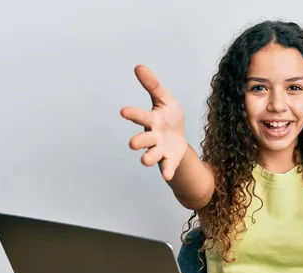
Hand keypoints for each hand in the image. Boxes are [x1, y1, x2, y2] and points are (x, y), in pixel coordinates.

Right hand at [120, 65, 186, 180]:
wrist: (179, 138)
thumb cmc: (169, 118)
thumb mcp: (165, 99)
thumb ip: (153, 85)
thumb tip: (138, 66)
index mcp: (151, 120)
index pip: (141, 115)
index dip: (133, 114)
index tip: (123, 111)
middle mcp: (153, 136)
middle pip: (144, 139)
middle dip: (138, 141)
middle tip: (133, 143)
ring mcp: (160, 149)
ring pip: (152, 155)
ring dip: (149, 157)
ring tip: (144, 160)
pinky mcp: (169, 160)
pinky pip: (167, 166)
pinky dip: (167, 171)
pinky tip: (167, 176)